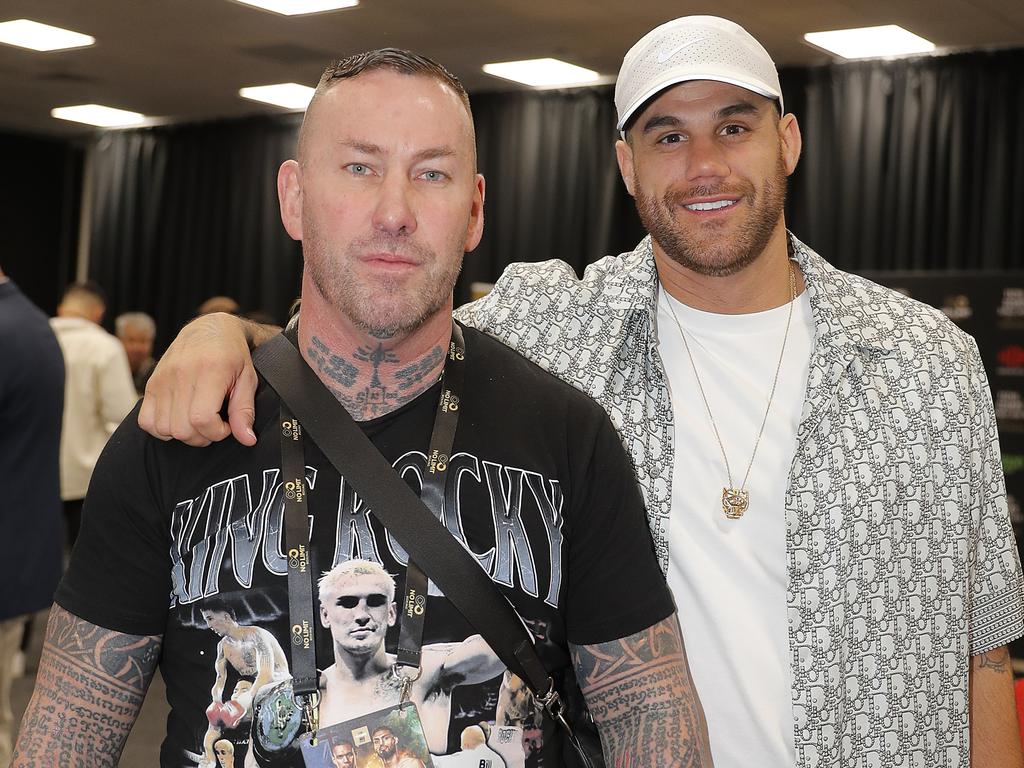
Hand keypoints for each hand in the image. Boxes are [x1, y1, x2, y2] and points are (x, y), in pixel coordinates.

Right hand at [138, 313, 269, 445]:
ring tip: (198, 421)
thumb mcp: (248, 380)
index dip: (217, 432)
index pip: (202, 419)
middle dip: (202, 436)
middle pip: (182, 429)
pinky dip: (162, 429)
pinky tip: (180, 420)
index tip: (226, 425)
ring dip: (183, 434)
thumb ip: (245, 411)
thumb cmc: (233, 355)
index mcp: (209, 370)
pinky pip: (146, 421)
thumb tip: (248, 440)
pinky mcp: (151, 384)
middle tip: (214, 424)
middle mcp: (181, 374)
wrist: (210, 329)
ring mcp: (162, 379)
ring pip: (163, 428)